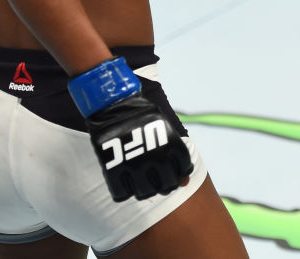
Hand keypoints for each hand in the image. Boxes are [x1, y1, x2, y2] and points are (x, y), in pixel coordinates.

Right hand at [69, 57, 193, 201]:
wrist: (114, 104)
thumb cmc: (143, 118)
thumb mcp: (166, 130)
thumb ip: (176, 156)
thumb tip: (184, 183)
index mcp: (171, 145)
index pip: (184, 171)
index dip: (180, 173)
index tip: (172, 169)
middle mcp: (156, 158)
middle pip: (167, 187)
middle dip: (164, 184)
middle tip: (156, 177)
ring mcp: (135, 166)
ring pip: (146, 194)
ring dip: (145, 190)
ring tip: (140, 180)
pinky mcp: (114, 171)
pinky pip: (122, 195)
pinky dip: (124, 192)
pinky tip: (125, 182)